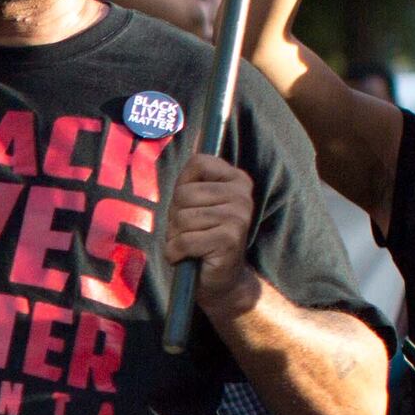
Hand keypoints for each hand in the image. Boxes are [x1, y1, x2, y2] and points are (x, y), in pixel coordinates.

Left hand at [161, 152, 259, 312]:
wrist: (221, 281)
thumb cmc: (200, 238)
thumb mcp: (193, 205)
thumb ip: (189, 181)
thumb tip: (173, 132)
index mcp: (236, 179)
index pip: (197, 163)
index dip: (182, 188)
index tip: (191, 206)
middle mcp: (242, 194)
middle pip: (184, 194)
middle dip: (176, 217)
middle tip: (188, 232)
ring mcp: (238, 216)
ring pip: (182, 218)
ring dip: (176, 237)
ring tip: (190, 246)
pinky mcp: (230, 239)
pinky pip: (184, 240)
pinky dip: (176, 252)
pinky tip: (187, 257)